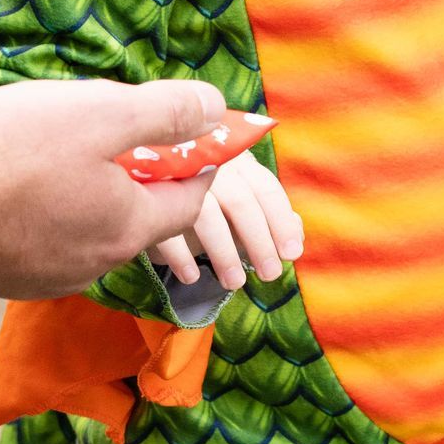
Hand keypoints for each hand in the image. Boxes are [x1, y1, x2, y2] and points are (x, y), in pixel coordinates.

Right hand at [0, 75, 227, 297]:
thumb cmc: (9, 151)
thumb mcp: (100, 112)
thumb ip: (165, 111)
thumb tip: (216, 108)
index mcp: (128, 227)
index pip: (192, 201)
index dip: (197, 162)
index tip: (190, 132)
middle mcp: (94, 264)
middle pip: (139, 217)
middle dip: (138, 174)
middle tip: (116, 130)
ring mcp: (44, 276)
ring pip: (88, 230)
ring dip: (88, 193)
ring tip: (57, 149)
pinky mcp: (1, 276)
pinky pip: (42, 241)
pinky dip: (45, 212)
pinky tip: (14, 181)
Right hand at [153, 149, 303, 293]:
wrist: (147, 181)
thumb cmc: (209, 197)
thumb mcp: (243, 205)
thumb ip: (273, 217)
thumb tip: (297, 237)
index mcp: (236, 159)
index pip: (265, 188)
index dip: (281, 221)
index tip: (292, 254)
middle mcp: (209, 161)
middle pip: (240, 201)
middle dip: (259, 241)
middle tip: (270, 275)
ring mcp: (177, 176)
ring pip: (205, 214)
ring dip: (223, 253)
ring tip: (235, 284)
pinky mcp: (148, 195)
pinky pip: (167, 228)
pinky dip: (181, 255)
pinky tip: (192, 277)